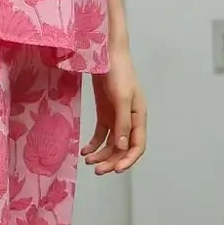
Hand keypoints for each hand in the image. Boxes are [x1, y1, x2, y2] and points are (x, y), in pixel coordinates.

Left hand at [83, 52, 145, 173]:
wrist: (105, 54)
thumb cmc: (118, 72)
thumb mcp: (121, 98)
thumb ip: (122, 123)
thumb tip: (121, 147)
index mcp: (139, 117)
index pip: (137, 145)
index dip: (128, 160)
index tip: (115, 170)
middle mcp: (130, 120)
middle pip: (123, 148)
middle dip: (111, 160)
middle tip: (97, 170)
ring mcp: (117, 117)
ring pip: (111, 144)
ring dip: (101, 154)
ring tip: (87, 160)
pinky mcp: (105, 113)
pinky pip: (101, 134)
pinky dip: (94, 144)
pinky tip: (85, 150)